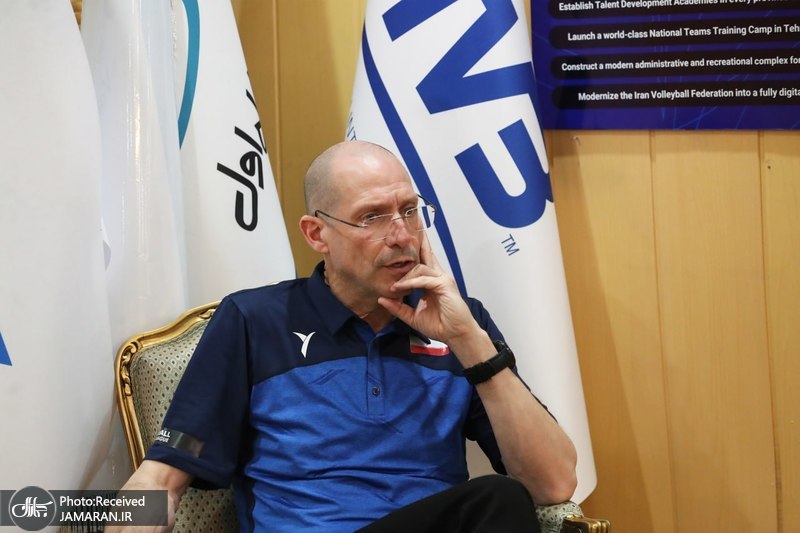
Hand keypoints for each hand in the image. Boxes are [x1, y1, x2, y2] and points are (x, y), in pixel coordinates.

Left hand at [378, 235, 492, 364]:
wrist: (456, 335)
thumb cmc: (440, 325)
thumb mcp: (413, 317)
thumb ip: (398, 308)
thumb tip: (381, 299)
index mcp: (432, 281)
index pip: (422, 260)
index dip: (415, 249)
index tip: (404, 238)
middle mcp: (438, 276)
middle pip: (426, 253)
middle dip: (416, 241)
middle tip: (402, 227)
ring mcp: (443, 279)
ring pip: (420, 267)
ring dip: (405, 277)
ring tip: (394, 287)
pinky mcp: (445, 285)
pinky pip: (424, 279)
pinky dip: (412, 283)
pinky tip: (401, 288)